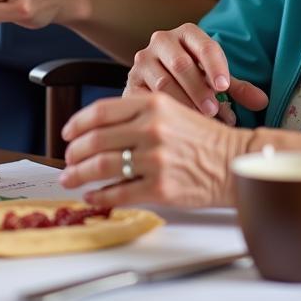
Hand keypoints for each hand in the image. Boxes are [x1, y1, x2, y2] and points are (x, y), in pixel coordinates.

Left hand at [59, 93, 250, 207]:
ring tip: (71, 179)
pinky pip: (119, 193)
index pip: (101, 111)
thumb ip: (138, 111)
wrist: (234, 161)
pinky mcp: (160, 189)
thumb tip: (98, 125)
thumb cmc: (202, 136)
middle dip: (73, 152)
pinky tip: (93, 196)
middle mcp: (152, 129)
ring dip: (79, 174)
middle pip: (95, 140)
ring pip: (102, 167)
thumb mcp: (171, 108)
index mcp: (152, 104)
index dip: (77, 123)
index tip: (67, 133)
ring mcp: (156, 159)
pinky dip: (100, 196)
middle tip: (66, 159)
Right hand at [126, 23, 267, 124]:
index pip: (203, 44)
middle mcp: (161, 41)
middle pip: (181, 63)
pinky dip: (163, 112)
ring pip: (163, 82)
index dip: (215, 65)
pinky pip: (146, 97)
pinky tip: (176, 124)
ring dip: (183, 102)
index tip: (224, 87)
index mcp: (186, 34)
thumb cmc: (194, 81)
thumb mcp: (216, 80)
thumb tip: (263, 101)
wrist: (156, 84)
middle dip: (199, 89)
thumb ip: (238, 89)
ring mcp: (142, 60)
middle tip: (213, 110)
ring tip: (199, 120)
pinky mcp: (130, 82)